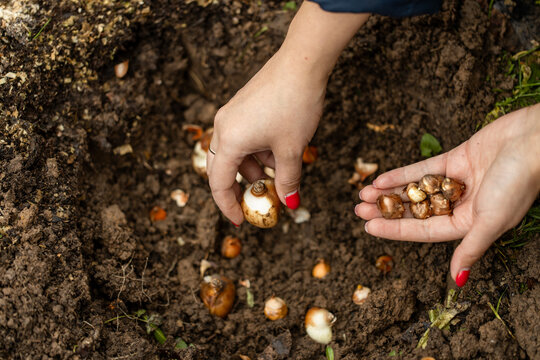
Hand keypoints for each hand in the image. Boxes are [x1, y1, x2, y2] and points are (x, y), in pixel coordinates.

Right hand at [207, 2, 368, 224]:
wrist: (303, 63)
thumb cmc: (295, 105)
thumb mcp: (292, 149)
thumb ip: (288, 180)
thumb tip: (290, 203)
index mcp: (229, 140)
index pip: (219, 183)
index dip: (228, 206)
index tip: (240, 220)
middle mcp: (224, 127)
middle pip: (222, 168)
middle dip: (240, 188)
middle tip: (256, 202)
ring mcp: (232, 114)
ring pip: (236, 152)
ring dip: (254, 168)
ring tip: (280, 172)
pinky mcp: (243, 106)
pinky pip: (244, 137)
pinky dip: (258, 151)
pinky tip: (279, 151)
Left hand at [355, 104, 539, 286]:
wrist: (535, 140)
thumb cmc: (518, 184)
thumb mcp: (491, 222)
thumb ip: (471, 248)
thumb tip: (457, 279)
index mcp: (469, 224)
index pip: (423, 231)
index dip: (395, 230)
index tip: (368, 228)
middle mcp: (461, 204)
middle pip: (415, 211)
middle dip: (387, 211)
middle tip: (359, 211)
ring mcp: (456, 180)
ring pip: (415, 189)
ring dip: (389, 192)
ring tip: (363, 195)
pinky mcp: (455, 158)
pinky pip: (422, 169)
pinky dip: (401, 174)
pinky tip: (380, 179)